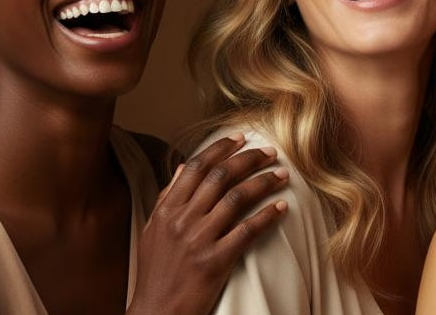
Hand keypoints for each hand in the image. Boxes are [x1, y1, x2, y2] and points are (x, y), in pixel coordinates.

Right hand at [127, 133, 288, 314]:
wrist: (156, 313)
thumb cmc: (156, 273)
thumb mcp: (153, 231)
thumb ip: (168, 197)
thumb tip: (183, 166)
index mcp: (167, 210)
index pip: (196, 167)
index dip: (221, 148)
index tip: (241, 138)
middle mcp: (182, 220)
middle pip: (221, 176)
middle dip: (249, 159)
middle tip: (271, 152)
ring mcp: (198, 240)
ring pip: (237, 198)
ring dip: (263, 182)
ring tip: (282, 175)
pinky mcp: (215, 261)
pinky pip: (247, 231)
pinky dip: (267, 216)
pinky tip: (282, 208)